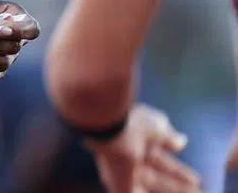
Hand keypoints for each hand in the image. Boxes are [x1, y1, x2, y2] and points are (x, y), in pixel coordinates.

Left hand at [84, 104, 200, 192]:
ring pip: (152, 187)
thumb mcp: (158, 127)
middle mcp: (130, 160)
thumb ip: (169, 137)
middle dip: (178, 187)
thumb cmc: (133, 123)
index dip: (179, 173)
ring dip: (172, 192)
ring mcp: (125, 174)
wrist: (111, 128)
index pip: (162, 162)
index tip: (197, 181)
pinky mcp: (120, 187)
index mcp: (138, 143)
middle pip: (158, 180)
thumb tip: (182, 141)